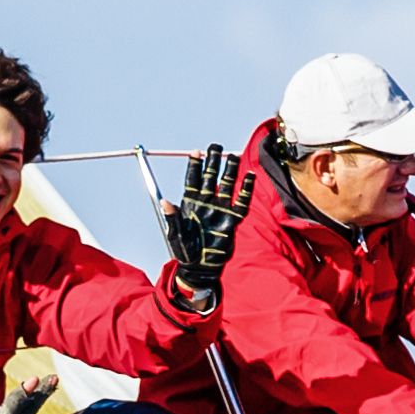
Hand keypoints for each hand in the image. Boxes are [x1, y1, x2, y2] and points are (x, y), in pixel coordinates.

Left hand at [161, 144, 244, 305]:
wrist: (201, 267)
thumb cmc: (185, 252)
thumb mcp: (176, 235)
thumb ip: (173, 218)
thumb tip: (164, 202)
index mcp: (190, 204)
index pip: (191, 180)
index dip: (193, 166)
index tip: (196, 152)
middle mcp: (206, 203)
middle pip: (209, 177)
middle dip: (212, 161)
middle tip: (215, 146)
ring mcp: (220, 210)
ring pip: (226, 185)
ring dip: (229, 171)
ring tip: (232, 157)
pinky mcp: (232, 220)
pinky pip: (241, 202)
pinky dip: (246, 190)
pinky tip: (250, 177)